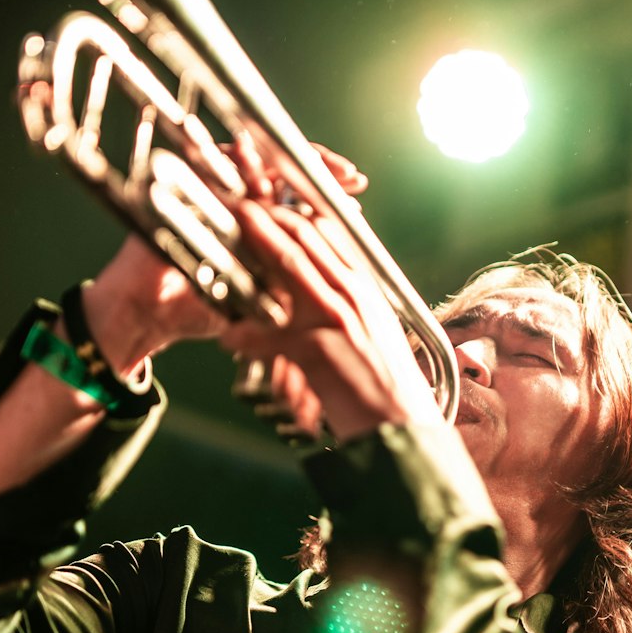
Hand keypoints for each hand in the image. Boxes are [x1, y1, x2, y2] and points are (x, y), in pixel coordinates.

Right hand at [82, 129, 369, 376]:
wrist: (145, 316)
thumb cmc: (195, 308)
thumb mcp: (253, 296)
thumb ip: (283, 280)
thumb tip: (332, 268)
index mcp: (252, 225)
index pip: (295, 196)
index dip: (325, 191)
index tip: (354, 194)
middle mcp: (233, 203)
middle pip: (281, 171)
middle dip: (317, 169)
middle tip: (349, 175)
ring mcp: (208, 193)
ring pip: (253, 162)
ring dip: (285, 160)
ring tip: (315, 165)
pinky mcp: (184, 191)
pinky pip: (214, 165)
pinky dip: (240, 160)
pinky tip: (264, 163)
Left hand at [220, 200, 443, 442]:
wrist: (403, 427)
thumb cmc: (388, 387)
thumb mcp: (377, 333)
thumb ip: (352, 307)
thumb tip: (328, 292)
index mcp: (367, 290)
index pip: (332, 236)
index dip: (299, 215)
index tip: (276, 205)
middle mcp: (354, 296)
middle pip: (306, 241)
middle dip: (271, 218)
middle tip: (242, 205)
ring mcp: (337, 319)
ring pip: (290, 268)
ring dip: (255, 247)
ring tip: (229, 238)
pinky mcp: (319, 350)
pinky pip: (269, 335)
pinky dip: (245, 337)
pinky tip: (228, 339)